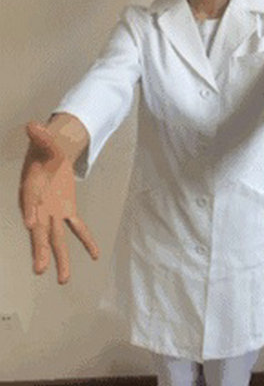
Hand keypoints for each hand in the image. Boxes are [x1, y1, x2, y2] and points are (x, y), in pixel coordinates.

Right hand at [19, 121, 99, 283]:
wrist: (49, 157)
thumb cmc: (44, 151)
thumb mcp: (44, 141)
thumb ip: (40, 136)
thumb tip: (33, 124)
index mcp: (31, 188)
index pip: (28, 201)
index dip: (29, 211)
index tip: (29, 224)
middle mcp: (40, 205)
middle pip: (39, 228)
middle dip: (39, 247)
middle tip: (40, 269)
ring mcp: (54, 210)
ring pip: (56, 236)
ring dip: (61, 256)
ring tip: (63, 279)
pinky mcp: (66, 210)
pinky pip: (76, 227)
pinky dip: (86, 239)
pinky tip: (95, 255)